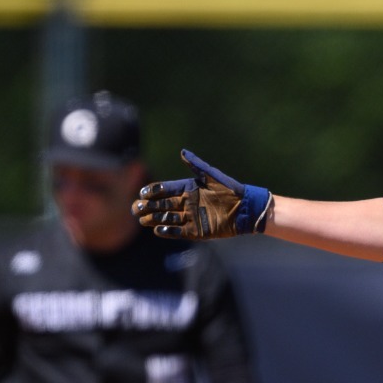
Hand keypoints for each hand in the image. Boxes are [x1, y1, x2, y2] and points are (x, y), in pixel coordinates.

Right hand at [133, 150, 273, 239]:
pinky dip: (168, 231)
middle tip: (135, 208)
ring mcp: (191, 217)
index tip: (142, 193)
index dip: (153, 192)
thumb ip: (197, 165)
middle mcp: (187, 202)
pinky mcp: (197, 231)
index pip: (165, 189)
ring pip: (168, 218)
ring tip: (142, 219)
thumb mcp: (213, 176)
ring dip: (155, 219)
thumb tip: (182, 151)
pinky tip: (157, 230)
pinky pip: (179, 231)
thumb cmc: (231, 189)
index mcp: (188, 188)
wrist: (246, 209)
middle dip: (148, 207)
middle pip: (163, 205)